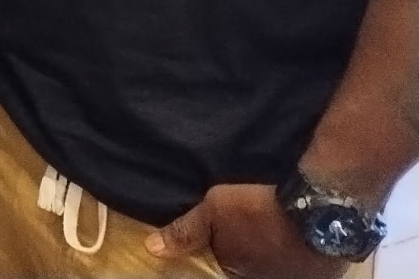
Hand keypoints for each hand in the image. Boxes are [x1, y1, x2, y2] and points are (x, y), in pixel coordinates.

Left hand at [147, 184, 346, 277]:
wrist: (321, 206)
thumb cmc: (259, 209)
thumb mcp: (215, 211)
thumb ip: (185, 232)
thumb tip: (152, 250)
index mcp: (239, 274)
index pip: (222, 271)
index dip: (220, 257)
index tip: (224, 243)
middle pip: (249, 271)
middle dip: (246, 258)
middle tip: (249, 237)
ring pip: (277, 270)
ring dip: (272, 257)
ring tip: (271, 237)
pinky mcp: (325, 274)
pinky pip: (302, 267)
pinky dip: (296, 256)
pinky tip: (294, 240)